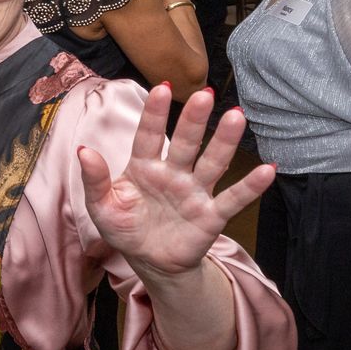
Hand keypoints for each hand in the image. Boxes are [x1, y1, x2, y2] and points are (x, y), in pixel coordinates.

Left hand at [78, 85, 273, 282]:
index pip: (148, 135)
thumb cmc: (126, 228)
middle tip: (206, 94)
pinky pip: (233, 199)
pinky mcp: (211, 215)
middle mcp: (173, 173)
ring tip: (236, 117)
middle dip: (194, 120)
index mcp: (144, 167)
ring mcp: (195, 192)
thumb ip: (94, 179)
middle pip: (185, 143)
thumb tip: (83, 150)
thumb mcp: (102, 207)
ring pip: (212, 163)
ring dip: (225, 141)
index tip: (162, 87)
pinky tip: (267, 169)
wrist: (150, 261)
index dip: (154, 113)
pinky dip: (250, 186)